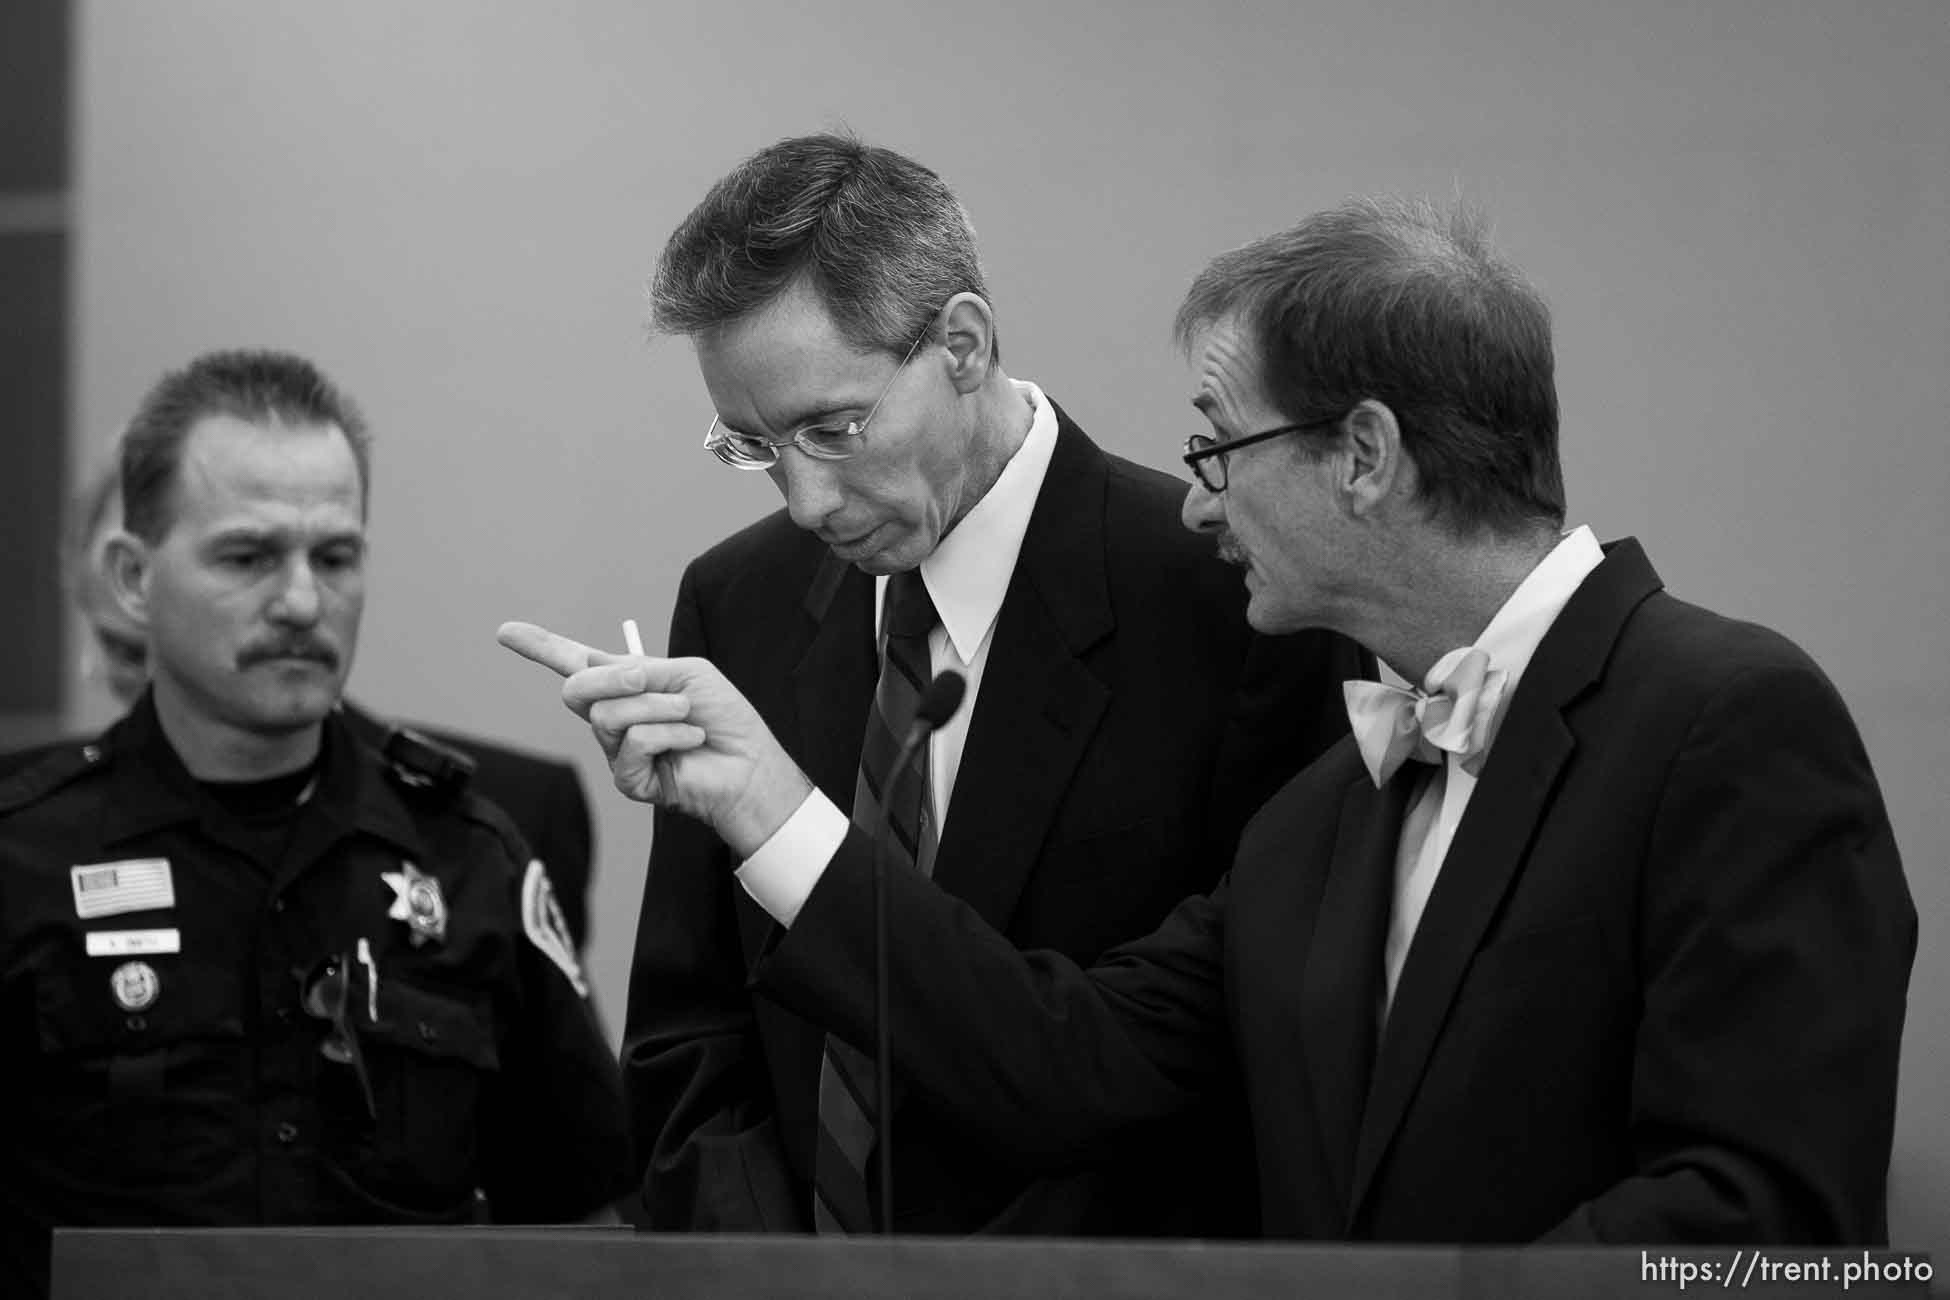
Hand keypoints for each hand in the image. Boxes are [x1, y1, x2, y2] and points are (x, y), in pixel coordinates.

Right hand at [496, 622, 812, 855]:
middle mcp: (614, 717)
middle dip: (613, 677)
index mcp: (625, 685)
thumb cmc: (725, 717)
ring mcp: (617, 750)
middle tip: (648, 679)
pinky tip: (691, 741)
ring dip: (657, 707)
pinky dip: (669, 734)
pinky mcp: (628, 779)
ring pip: (608, 715)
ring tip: (688, 715)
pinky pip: (633, 743)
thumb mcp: (686, 674)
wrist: (750, 763)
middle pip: (576, 688)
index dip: (540, 647)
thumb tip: (601, 667)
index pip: (574, 663)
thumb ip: (642, 669)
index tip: (505, 632)